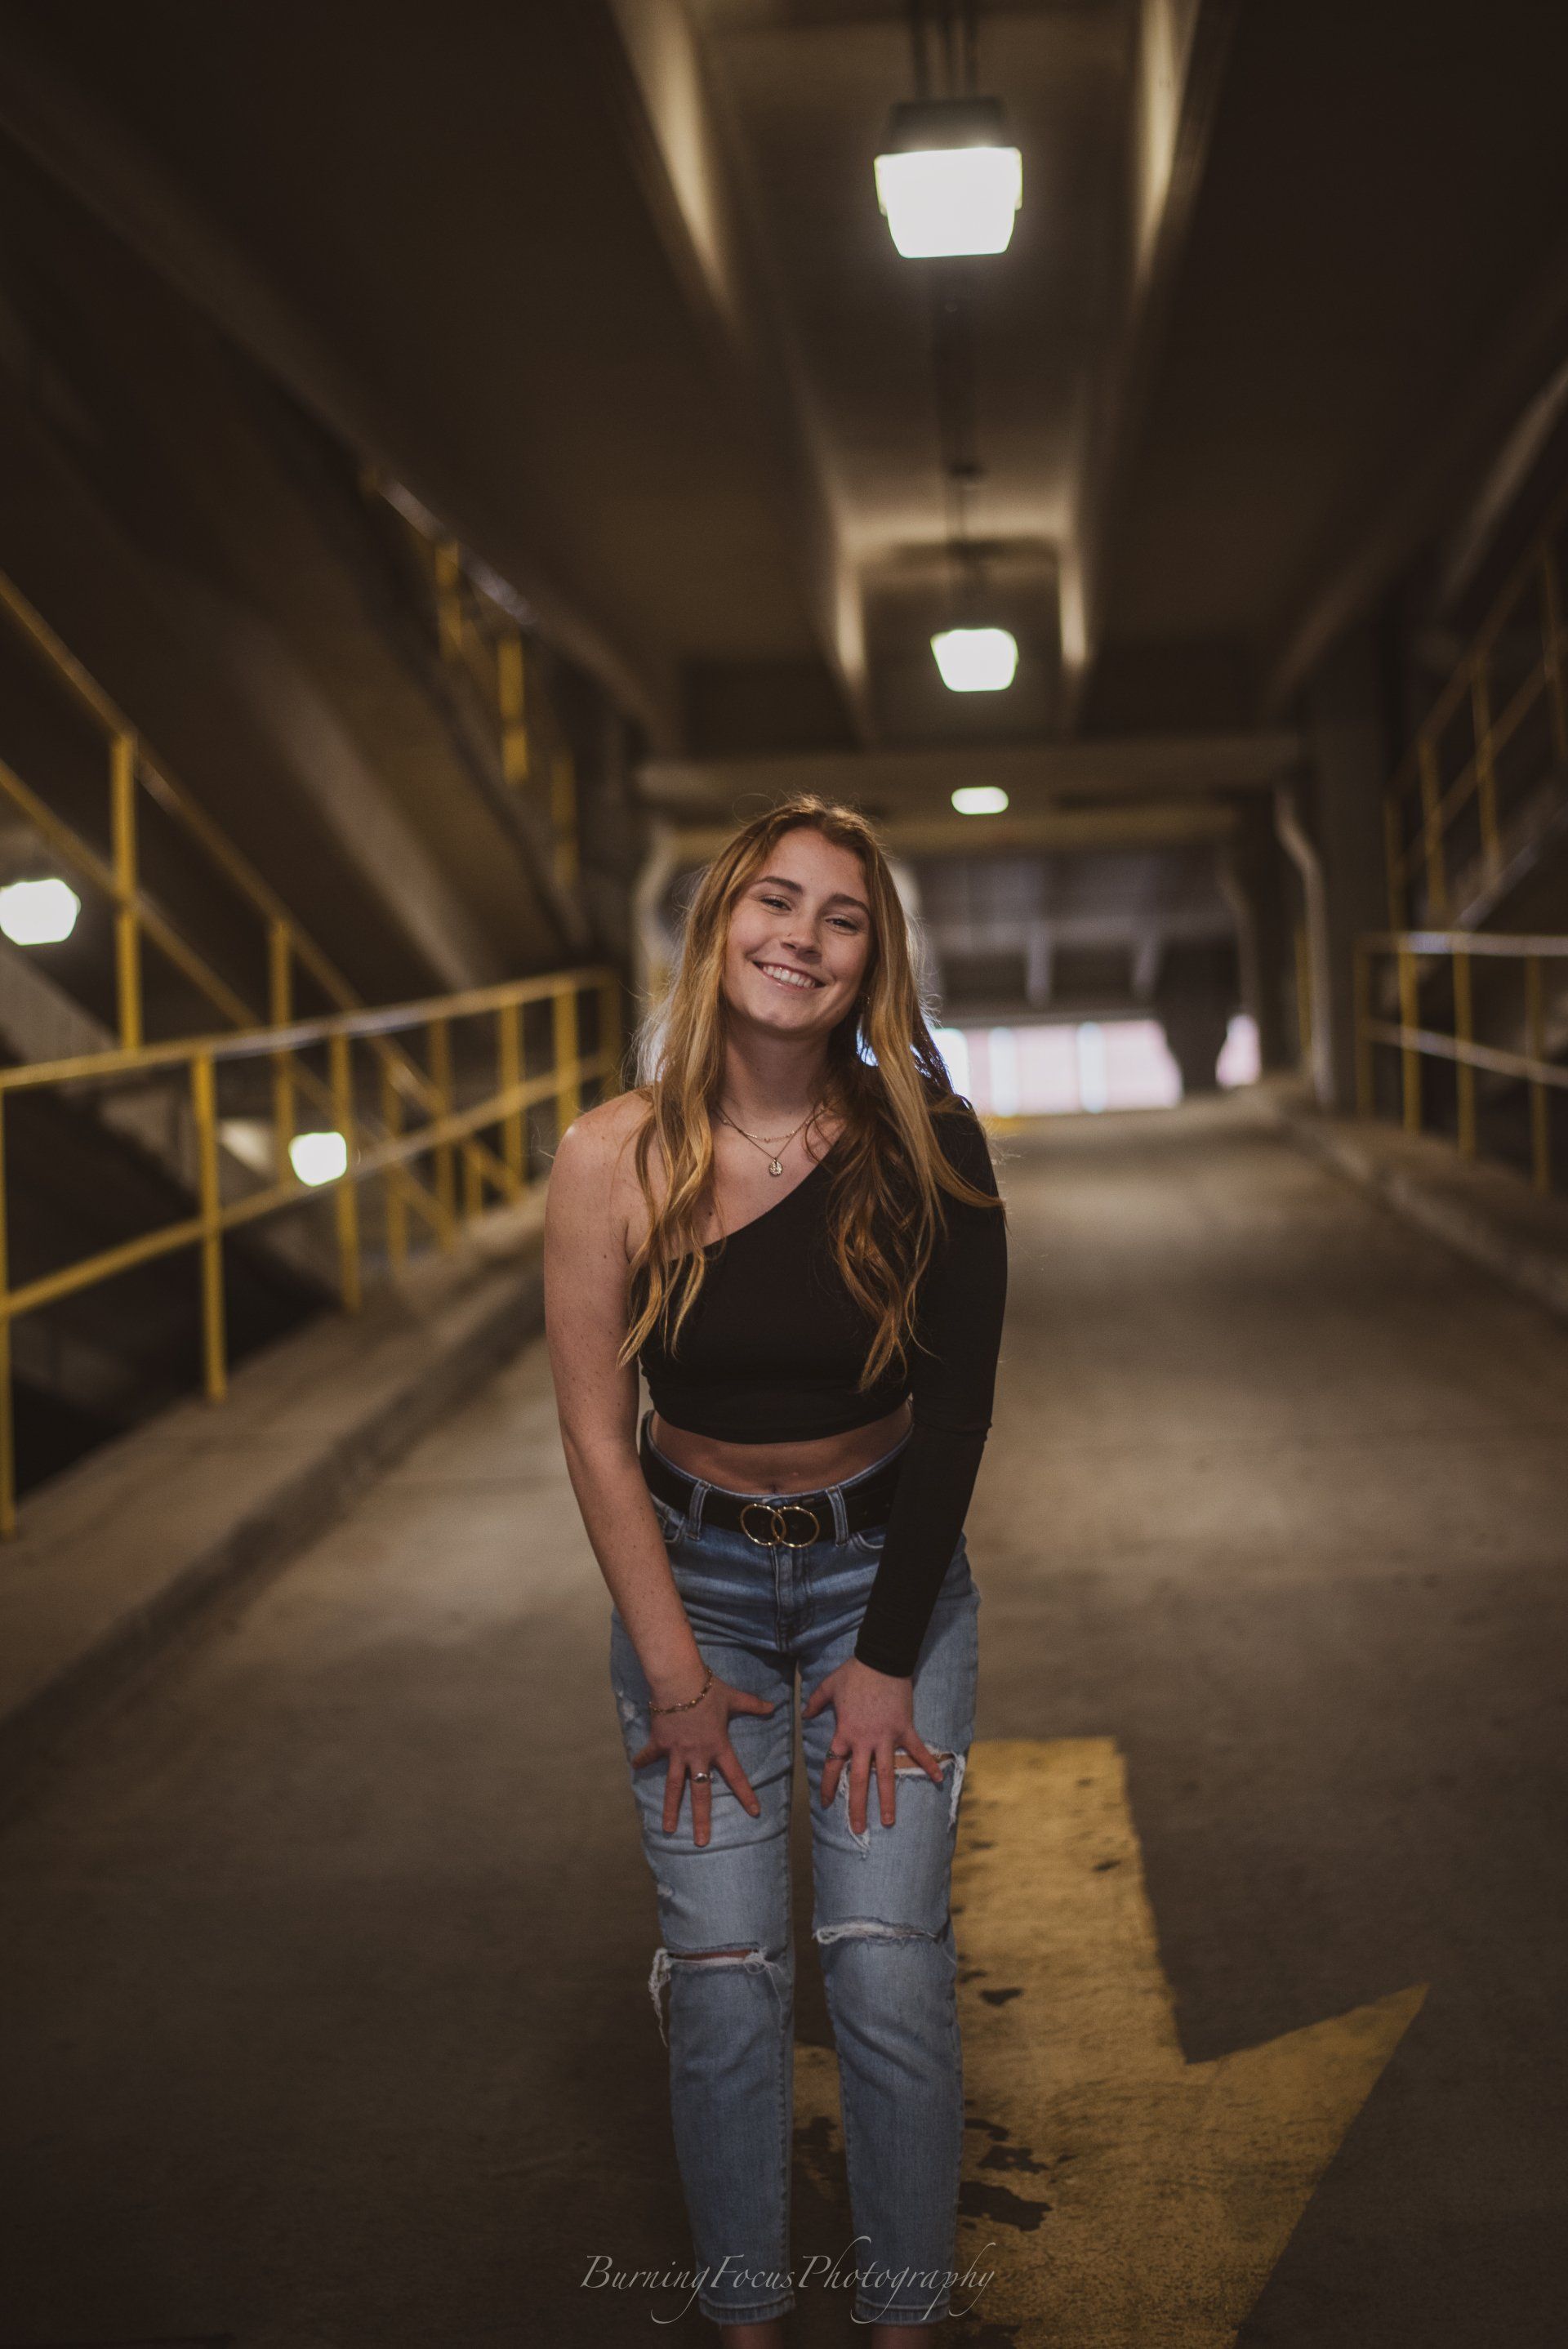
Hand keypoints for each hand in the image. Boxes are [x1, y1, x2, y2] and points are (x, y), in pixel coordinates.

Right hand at [629, 1672, 776, 1846]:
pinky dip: (642, 1760)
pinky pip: (650, 1755)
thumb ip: (753, 1705)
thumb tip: (774, 1707)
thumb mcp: (733, 1698)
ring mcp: (677, 1752)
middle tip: (702, 1842)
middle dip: (701, 1819)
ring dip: (670, 1808)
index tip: (754, 1813)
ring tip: (668, 1829)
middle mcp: (698, 1755)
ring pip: (673, 1786)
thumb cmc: (708, 1689)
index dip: (746, 1794)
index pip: (736, 1776)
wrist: (679, 1681)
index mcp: (718, 1747)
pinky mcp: (660, 1743)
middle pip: (701, 1793)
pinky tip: (635, 1768)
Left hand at [803, 1656, 943, 1834]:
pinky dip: (928, 1764)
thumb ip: (815, 1702)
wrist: (881, 1660)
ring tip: (890, 1821)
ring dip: (888, 1799)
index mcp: (845, 1733)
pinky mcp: (904, 1729)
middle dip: (858, 1806)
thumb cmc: (854, 1673)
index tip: (826, 1804)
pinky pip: (917, 1750)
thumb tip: (804, 1713)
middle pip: (860, 1780)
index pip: (834, 1766)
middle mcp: (864, 1741)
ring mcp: (886, 1737)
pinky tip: (938, 1780)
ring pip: (887, 1774)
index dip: (829, 1786)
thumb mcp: (829, 1686)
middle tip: (857, 1829)